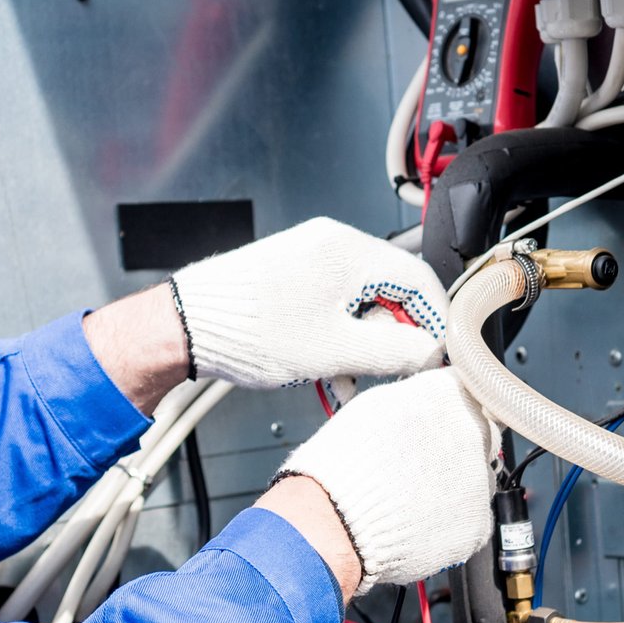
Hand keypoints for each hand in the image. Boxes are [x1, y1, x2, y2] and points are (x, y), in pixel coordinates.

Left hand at [170, 218, 446, 388]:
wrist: (185, 325)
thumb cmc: (249, 331)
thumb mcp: (335, 351)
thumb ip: (394, 352)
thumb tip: (431, 353)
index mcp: (349, 251)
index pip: (420, 280)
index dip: (436, 323)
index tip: (438, 356)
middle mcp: (331, 243)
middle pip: (391, 288)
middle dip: (397, 335)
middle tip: (394, 372)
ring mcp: (308, 254)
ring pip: (361, 298)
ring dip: (365, 340)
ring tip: (351, 379)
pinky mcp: (290, 271)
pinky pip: (333, 300)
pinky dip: (339, 332)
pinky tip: (328, 368)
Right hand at [271, 369, 495, 595]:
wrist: (338, 519)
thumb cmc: (346, 460)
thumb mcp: (376, 405)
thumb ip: (418, 394)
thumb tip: (431, 395)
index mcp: (450, 397)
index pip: (468, 391)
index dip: (449, 407)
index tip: (438, 418)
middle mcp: (475, 433)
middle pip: (479, 433)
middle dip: (456, 443)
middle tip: (420, 460)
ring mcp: (480, 481)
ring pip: (477, 476)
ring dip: (455, 481)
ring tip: (413, 492)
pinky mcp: (477, 523)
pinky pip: (472, 516)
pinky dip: (453, 517)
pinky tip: (420, 517)